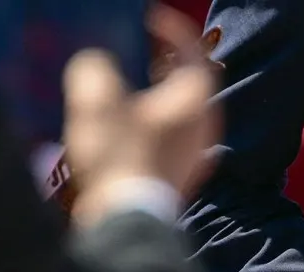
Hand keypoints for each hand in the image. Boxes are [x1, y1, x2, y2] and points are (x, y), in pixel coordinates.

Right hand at [64, 5, 220, 218]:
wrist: (128, 219)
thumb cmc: (119, 157)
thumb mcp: (96, 100)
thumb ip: (96, 68)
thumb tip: (98, 66)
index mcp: (196, 100)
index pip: (194, 51)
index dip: (172, 30)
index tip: (151, 20)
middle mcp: (206, 126)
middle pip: (191, 82)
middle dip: (165, 64)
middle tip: (141, 53)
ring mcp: (198, 154)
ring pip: (183, 112)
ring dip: (159, 94)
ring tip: (131, 88)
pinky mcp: (183, 175)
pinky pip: (174, 138)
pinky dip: (156, 124)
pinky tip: (131, 128)